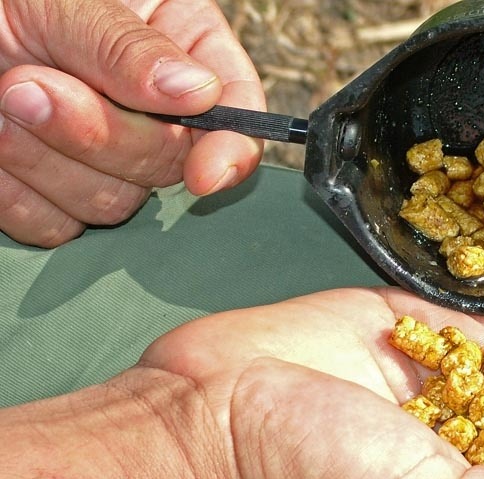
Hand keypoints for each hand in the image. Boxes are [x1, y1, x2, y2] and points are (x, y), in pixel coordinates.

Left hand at [0, 0, 263, 246]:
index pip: (235, 108)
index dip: (230, 148)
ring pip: (113, 203)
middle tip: (28, 86)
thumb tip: (200, 94)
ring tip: (2, 95)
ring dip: (45, 158)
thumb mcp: (68, 1)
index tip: (205, 175)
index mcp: (180, 47)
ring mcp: (105, 161)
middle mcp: (154, 111)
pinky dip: (16, 194)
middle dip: (99, 135)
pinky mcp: (56, 198)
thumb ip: (127, 48)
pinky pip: (56, 227)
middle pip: (168, 164)